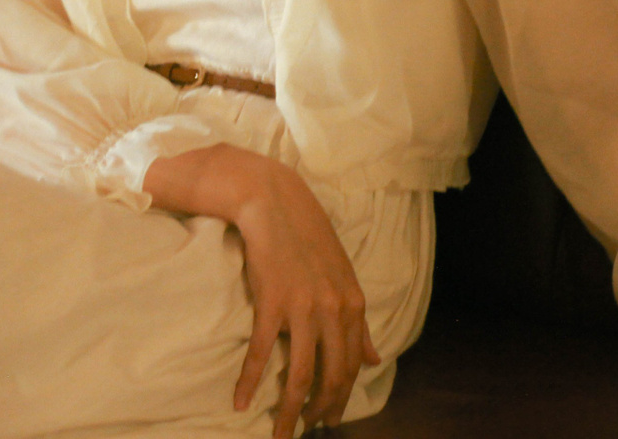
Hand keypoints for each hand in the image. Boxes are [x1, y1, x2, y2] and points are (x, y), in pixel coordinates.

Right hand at [229, 162, 379, 437]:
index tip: (330, 417)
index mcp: (353, 305)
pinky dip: (251, 381)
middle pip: (331, 376)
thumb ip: (358, 322)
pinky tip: (242, 403)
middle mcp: (333, 310)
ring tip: (281, 433)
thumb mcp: (342, 279)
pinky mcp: (272, 303)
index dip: (341, 397)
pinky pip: (261, 353)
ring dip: (290, 411)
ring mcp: (303, 308)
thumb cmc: (308, 239)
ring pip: (300, 374)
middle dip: (321, 410)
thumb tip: (375, 360)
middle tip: (309, 430)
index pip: (352, 365)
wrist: (274, 203)